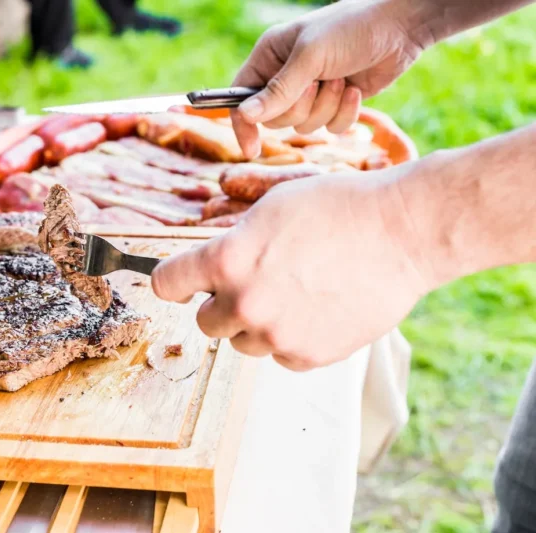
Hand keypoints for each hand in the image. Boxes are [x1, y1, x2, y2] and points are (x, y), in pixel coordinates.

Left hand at [151, 168, 431, 369]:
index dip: (174, 280)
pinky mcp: (308, 356)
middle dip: (221, 303)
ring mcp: (276, 335)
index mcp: (227, 261)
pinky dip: (291, 339)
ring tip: (293, 294)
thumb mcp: (270, 209)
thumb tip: (213, 270)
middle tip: (253, 284)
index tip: (182, 282)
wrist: (402, 232)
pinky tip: (316, 310)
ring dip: (256, 324)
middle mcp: (245, 303)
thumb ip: (232, 244)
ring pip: (243, 342)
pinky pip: (280, 356)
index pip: (167, 283)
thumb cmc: (338, 208)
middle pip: (204, 322)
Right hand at [232, 0, 426, 157]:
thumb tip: (245, 115)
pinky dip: (344, 113)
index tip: (252, 148)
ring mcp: (310, 91)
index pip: (241, 97)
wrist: (400, 27)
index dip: (243, 123)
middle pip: (275, 119)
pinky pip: (329, 127)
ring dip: (326, 108)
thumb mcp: (310, 57)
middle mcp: (285, 75)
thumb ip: (278, 90)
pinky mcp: (334, 103)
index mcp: (269, 56)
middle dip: (300, 108)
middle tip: (318, 84)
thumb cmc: (351, 29)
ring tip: (341, 80)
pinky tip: (354, 90)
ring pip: (303, 126)